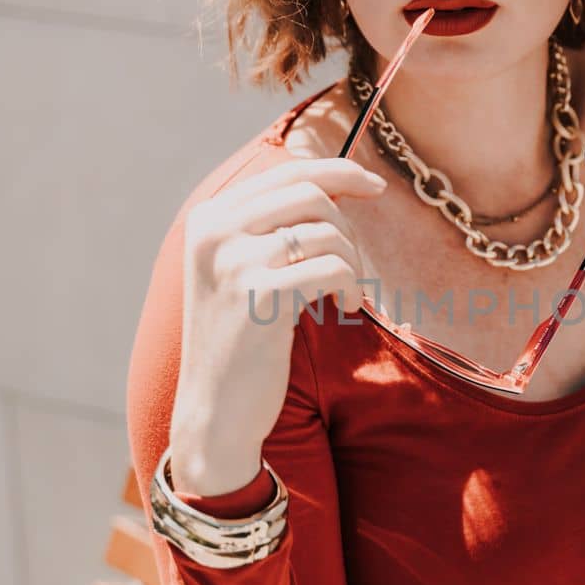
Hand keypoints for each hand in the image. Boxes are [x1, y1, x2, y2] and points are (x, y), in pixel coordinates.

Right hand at [169, 155, 386, 488]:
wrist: (216, 411)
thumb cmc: (241, 342)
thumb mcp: (243, 272)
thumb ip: (273, 227)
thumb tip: (337, 184)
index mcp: (209, 218)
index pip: (287, 172)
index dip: (339, 173)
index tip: (375, 187)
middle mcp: (214, 231)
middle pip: (310, 194)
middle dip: (347, 229)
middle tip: (353, 269)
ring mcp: (232, 261)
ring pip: (325, 231)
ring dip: (352, 263)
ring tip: (346, 295)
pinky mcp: (257, 296)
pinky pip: (331, 268)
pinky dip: (351, 286)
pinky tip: (344, 309)